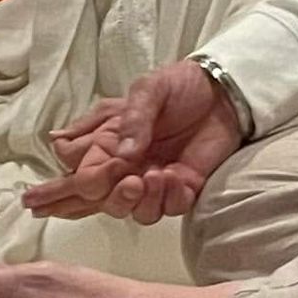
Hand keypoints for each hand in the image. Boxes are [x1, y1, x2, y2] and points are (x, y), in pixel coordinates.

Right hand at [22, 61, 241, 224]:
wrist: (224, 90)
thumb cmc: (180, 85)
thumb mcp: (149, 89)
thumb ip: (131, 118)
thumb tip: (120, 154)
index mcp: (108, 145)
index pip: (78, 176)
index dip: (73, 186)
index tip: (94, 175)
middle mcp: (126, 169)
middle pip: (102, 202)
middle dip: (113, 197)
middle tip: (131, 180)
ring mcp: (153, 182)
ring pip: (134, 212)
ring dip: (142, 201)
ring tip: (157, 176)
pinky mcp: (182, 188)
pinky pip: (168, 209)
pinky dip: (170, 199)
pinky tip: (177, 176)